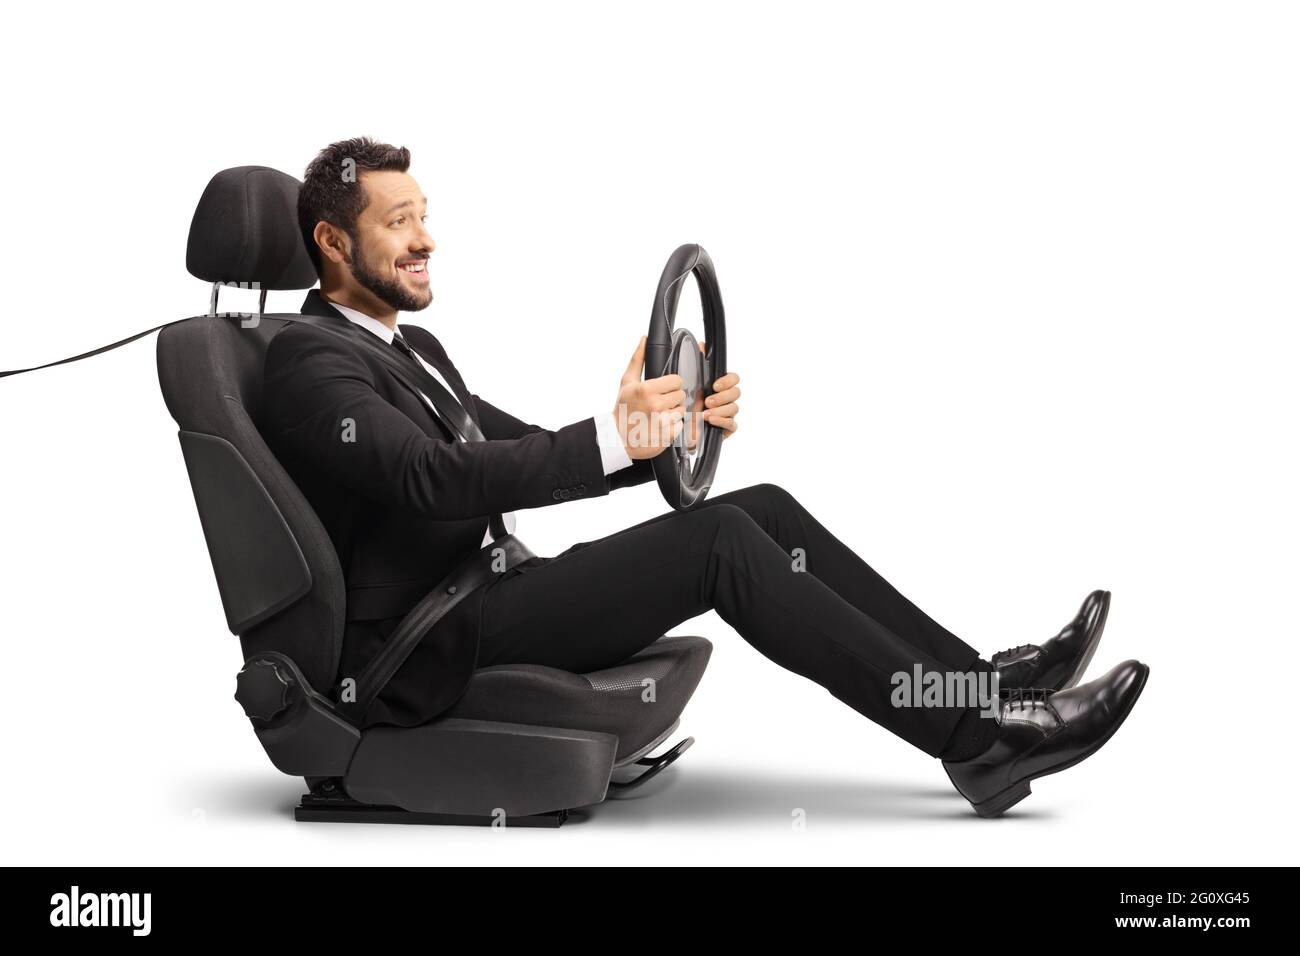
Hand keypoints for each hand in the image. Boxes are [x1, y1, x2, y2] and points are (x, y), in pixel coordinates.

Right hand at [613, 336, 686, 459]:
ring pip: (681, 410)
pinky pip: (680, 425)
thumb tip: (644, 339)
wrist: (617, 438)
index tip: (663, 389)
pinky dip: (672, 426)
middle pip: (681, 395)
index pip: (677, 381)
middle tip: (659, 403)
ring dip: (672, 412)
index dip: (671, 384)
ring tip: (658, 415)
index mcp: (647, 389)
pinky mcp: (667, 435)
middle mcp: (656, 405)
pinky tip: (659, 426)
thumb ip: (638, 359)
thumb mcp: (627, 382)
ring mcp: (662, 421)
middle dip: (672, 398)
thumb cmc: (622, 409)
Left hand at [686, 339, 739, 449]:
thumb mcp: (689, 383)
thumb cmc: (686, 405)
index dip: (727, 381)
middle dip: (722, 396)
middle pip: (736, 393)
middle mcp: (726, 399)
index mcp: (719, 386)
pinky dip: (722, 421)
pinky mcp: (727, 428)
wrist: (678, 428)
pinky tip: (710, 420)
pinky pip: (732, 424)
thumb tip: (702, 345)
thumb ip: (698, 364)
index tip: (715, 385)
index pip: (734, 378)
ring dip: (720, 410)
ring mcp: (727, 413)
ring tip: (705, 413)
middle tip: (708, 401)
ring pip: (734, 408)